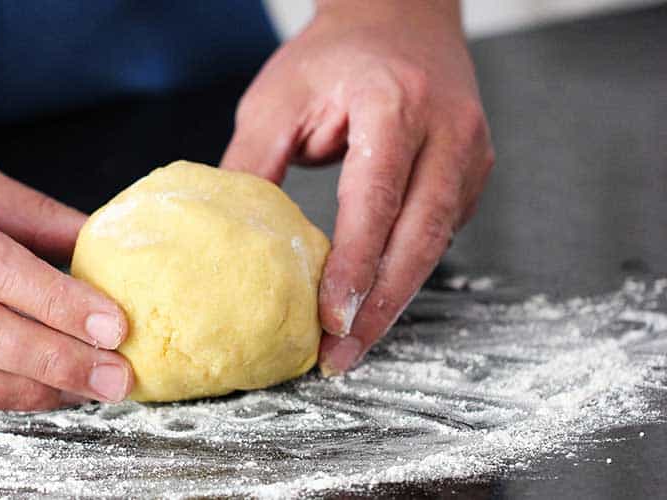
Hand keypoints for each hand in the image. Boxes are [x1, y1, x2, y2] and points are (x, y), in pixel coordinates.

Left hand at [221, 1, 493, 373]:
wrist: (398, 18)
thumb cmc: (332, 57)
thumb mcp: (276, 99)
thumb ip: (252, 164)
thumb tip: (228, 239)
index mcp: (393, 103)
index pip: (377, 196)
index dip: (356, 263)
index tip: (330, 317)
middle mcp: (445, 129)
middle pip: (421, 235)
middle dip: (380, 306)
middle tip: (340, 356)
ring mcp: (470, 152)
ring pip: (437, 244)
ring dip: (395, 300)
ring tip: (351, 347)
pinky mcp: (474, 172)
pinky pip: (442, 234)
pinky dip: (407, 273)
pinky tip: (375, 305)